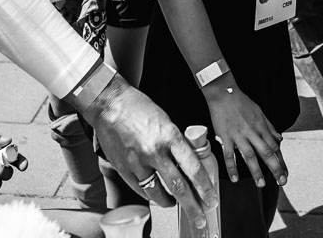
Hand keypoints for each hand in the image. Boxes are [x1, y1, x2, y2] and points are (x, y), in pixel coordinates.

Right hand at [86, 76, 217, 235]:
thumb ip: (176, 143)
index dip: (205, 187)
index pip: (193, 168)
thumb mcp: (166, 121)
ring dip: (171, 203)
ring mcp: (138, 162)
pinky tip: (159, 197)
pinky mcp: (124, 169)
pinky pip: (141, 190)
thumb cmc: (140, 108)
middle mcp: (155, 151)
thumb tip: (186, 163)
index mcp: (170, 136)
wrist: (110, 104)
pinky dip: (152, 196)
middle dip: (193, 206)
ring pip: (159, 193)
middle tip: (201, 219)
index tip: (212, 199)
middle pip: (179, 187)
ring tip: (178, 206)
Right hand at [206, 85, 287, 186]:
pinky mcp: (225, 136)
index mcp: (261, 126)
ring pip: (249, 155)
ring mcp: (238, 135)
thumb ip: (270, 127)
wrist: (224, 93)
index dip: (281, 160)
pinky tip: (235, 178)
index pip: (274, 147)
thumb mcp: (260, 112)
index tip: (285, 172)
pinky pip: (228, 154)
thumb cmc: (241, 102)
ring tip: (261, 184)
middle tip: (282, 182)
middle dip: (275, 168)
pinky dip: (232, 167)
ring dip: (256, 171)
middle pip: (266, 152)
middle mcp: (252, 132)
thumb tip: (280, 139)